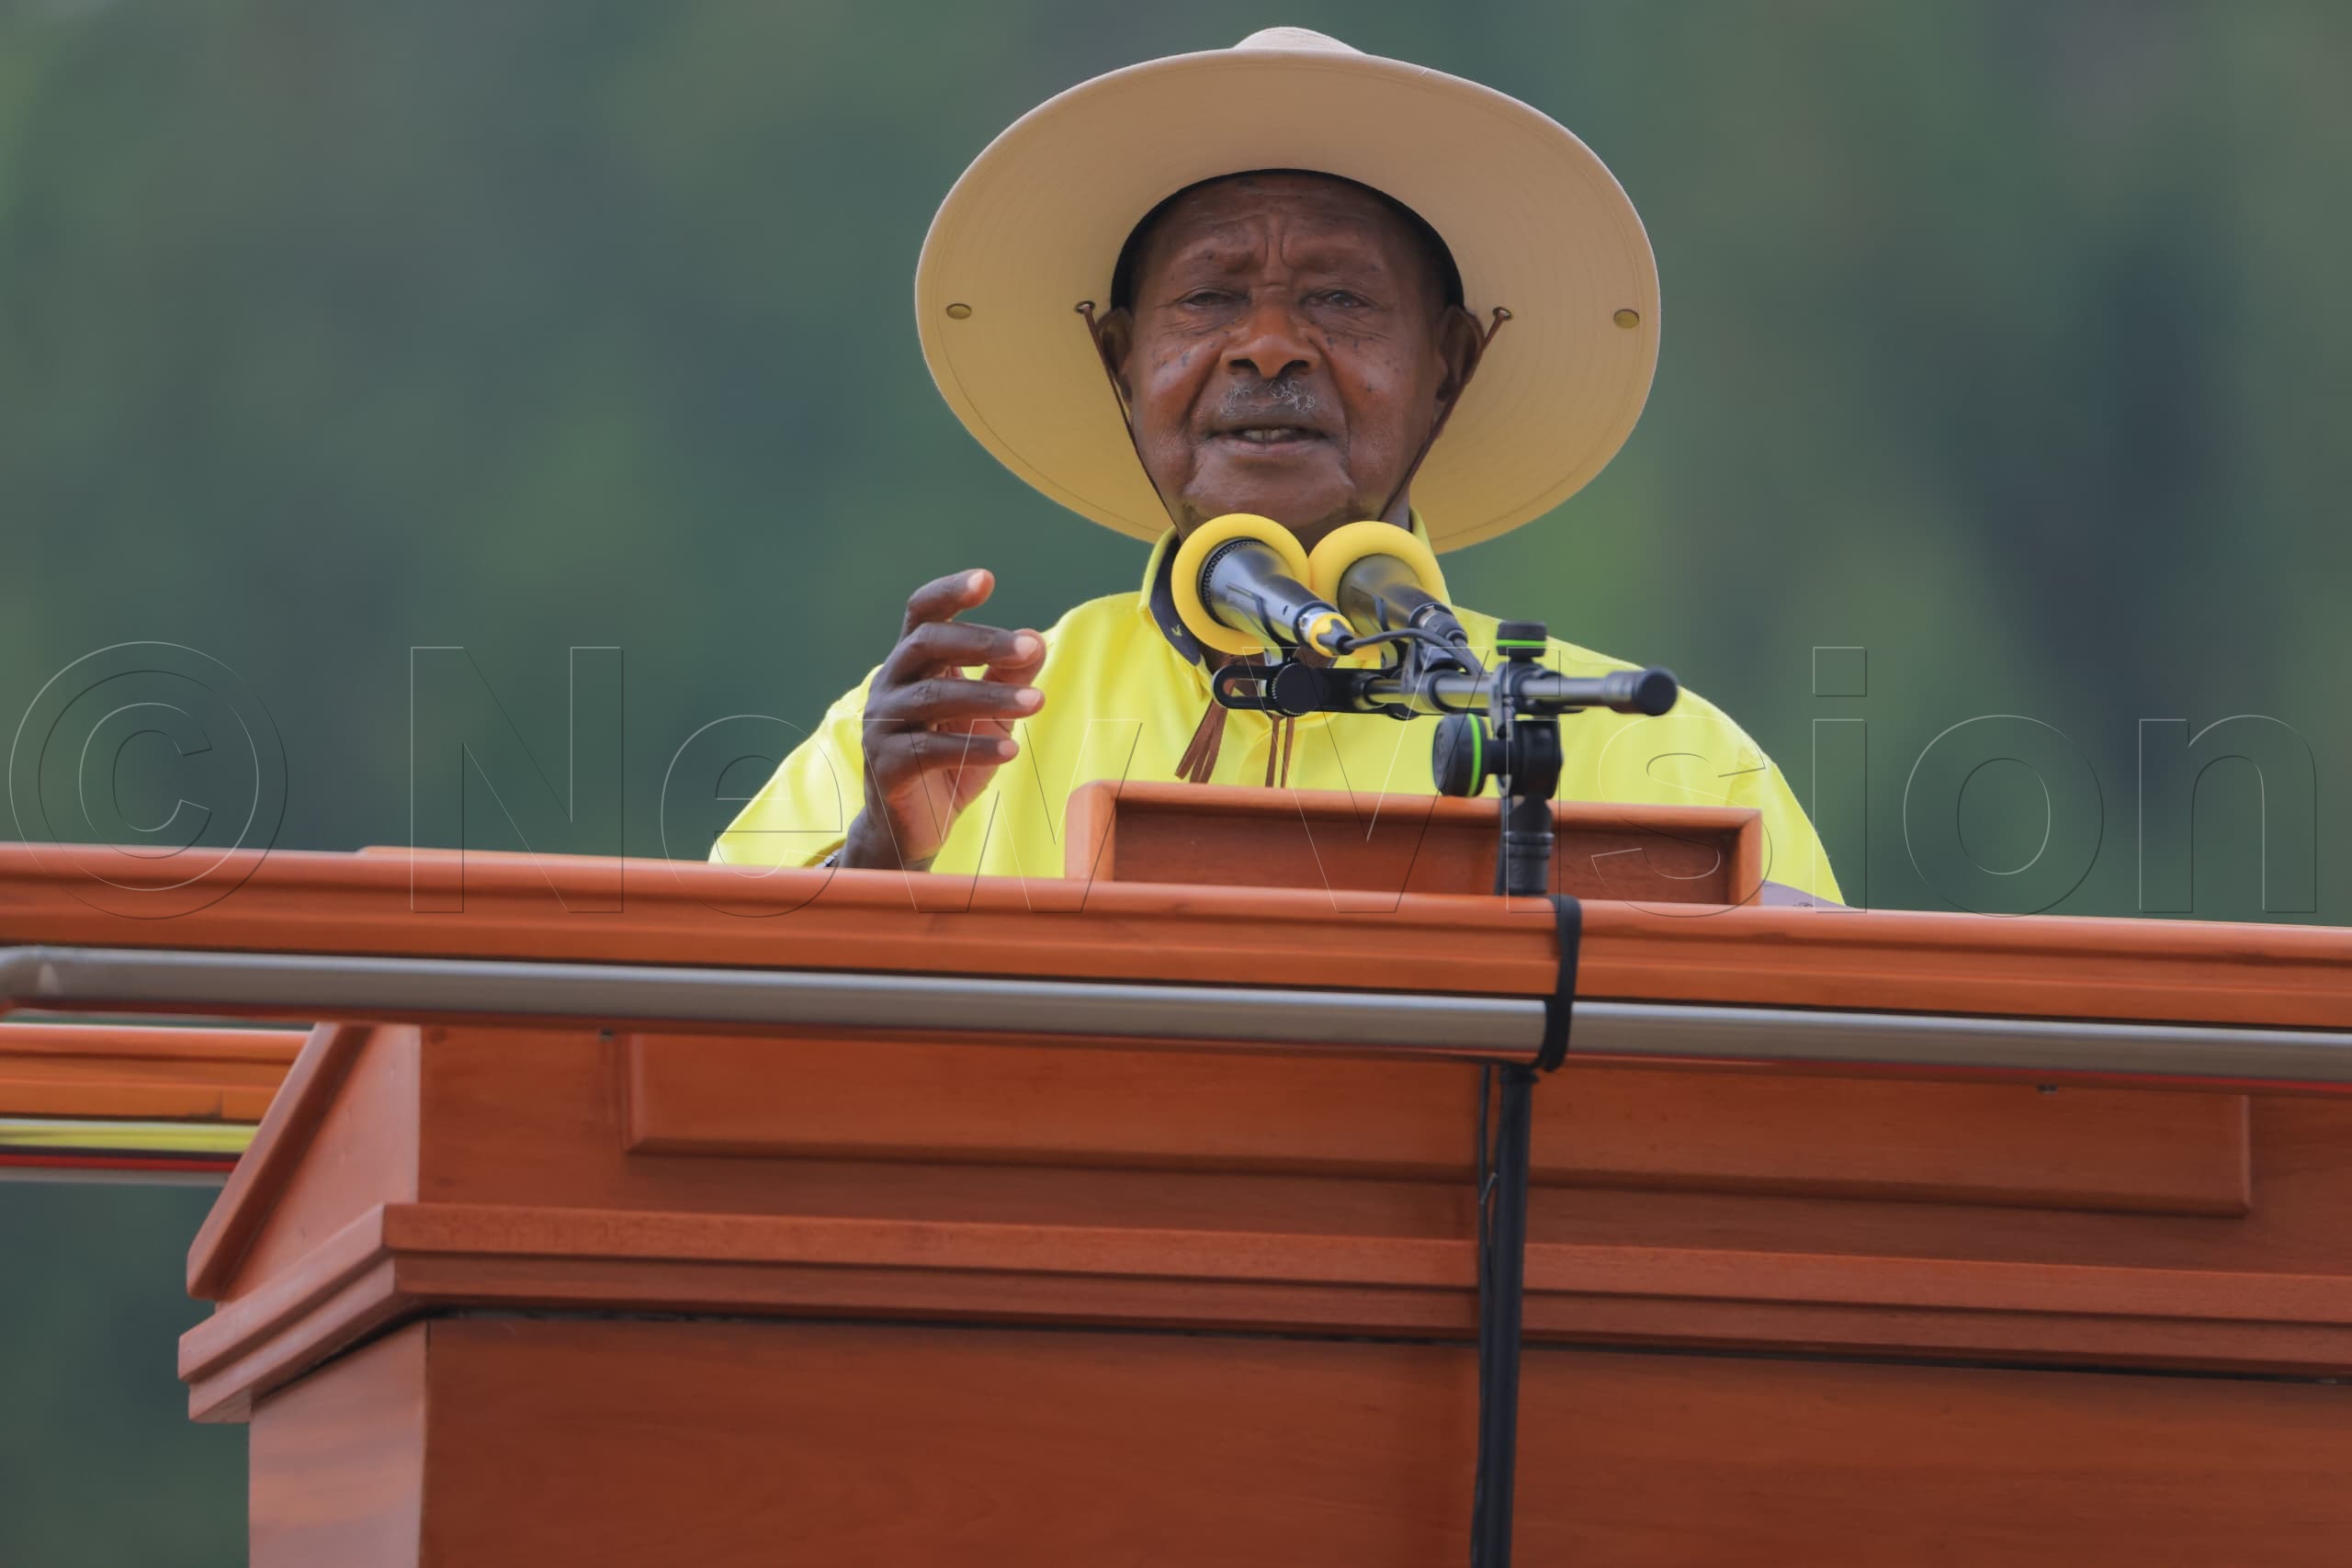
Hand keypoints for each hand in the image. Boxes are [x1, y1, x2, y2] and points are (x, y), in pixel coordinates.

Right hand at [840, 570, 1044, 870]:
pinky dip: (973, 748)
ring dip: (990, 697)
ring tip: (1036, 702)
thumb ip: (1006, 677)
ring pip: (934, 697)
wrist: (916, 828)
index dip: (949, 593)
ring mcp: (882, 725)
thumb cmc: (951, 761)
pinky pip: (930, 750)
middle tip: (1030, 647)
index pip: (922, 614)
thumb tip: (1035, 639)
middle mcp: (890, 685)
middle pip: (927, 644)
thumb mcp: (989, 716)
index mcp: (912, 665)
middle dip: (981, 642)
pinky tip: (1011, 752)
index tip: (986, 579)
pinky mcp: (886, 765)